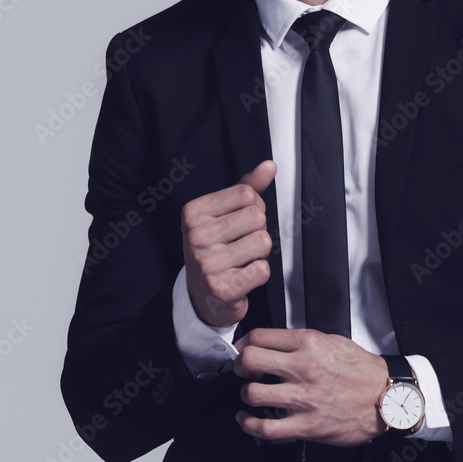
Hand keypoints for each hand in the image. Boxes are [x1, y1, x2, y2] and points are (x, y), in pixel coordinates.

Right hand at [181, 161, 276, 326]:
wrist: (203, 296)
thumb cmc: (215, 248)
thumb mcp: (224, 213)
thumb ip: (248, 187)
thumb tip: (269, 166)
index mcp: (193, 212)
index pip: (246, 194)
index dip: (254, 207)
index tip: (239, 222)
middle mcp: (195, 236)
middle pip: (257, 217)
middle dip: (257, 230)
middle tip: (240, 243)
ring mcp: (206, 264)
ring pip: (263, 241)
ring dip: (260, 253)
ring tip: (241, 259)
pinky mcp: (222, 288)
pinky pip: (263, 269)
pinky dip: (259, 273)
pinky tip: (242, 276)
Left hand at [233, 328, 389, 445]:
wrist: (386, 397)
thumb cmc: (363, 371)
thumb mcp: (334, 340)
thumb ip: (303, 340)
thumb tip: (277, 341)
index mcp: (309, 344)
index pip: (260, 336)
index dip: (244, 343)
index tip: (243, 349)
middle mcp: (303, 368)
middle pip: (249, 361)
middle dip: (239, 366)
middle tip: (244, 371)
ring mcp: (303, 398)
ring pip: (252, 394)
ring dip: (246, 395)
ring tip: (251, 394)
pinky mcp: (306, 425)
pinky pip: (265, 428)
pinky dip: (249, 425)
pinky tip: (248, 420)